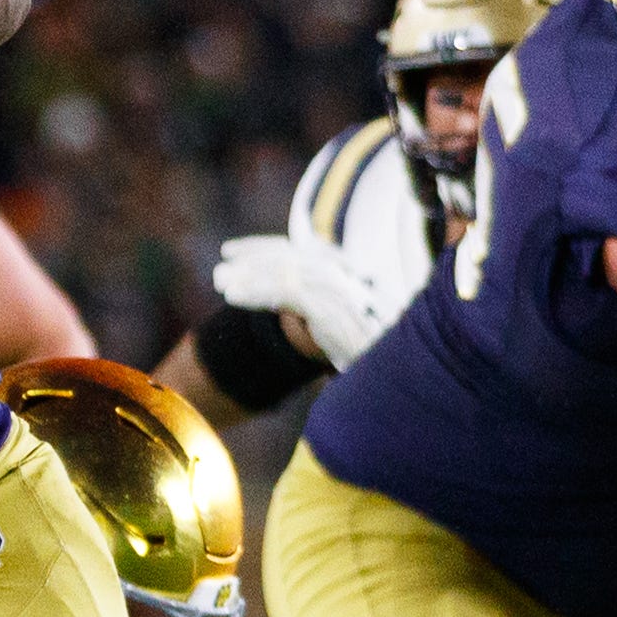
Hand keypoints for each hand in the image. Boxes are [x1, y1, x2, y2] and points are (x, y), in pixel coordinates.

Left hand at [213, 232, 395, 368]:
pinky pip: (284, 292)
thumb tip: (288, 300)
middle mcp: (340, 271)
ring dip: (246, 275)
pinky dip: (254, 291)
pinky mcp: (330, 306)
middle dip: (250, 259)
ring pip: (282, 270)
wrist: (396, 368)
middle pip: (287, 255)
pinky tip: (232, 296)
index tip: (232, 251)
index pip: (296, 250)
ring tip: (220, 282)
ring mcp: (337, 286)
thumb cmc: (370, 348)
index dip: (261, 247)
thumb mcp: (342, 319)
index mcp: (341, 269)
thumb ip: (318, 304)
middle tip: (220, 269)